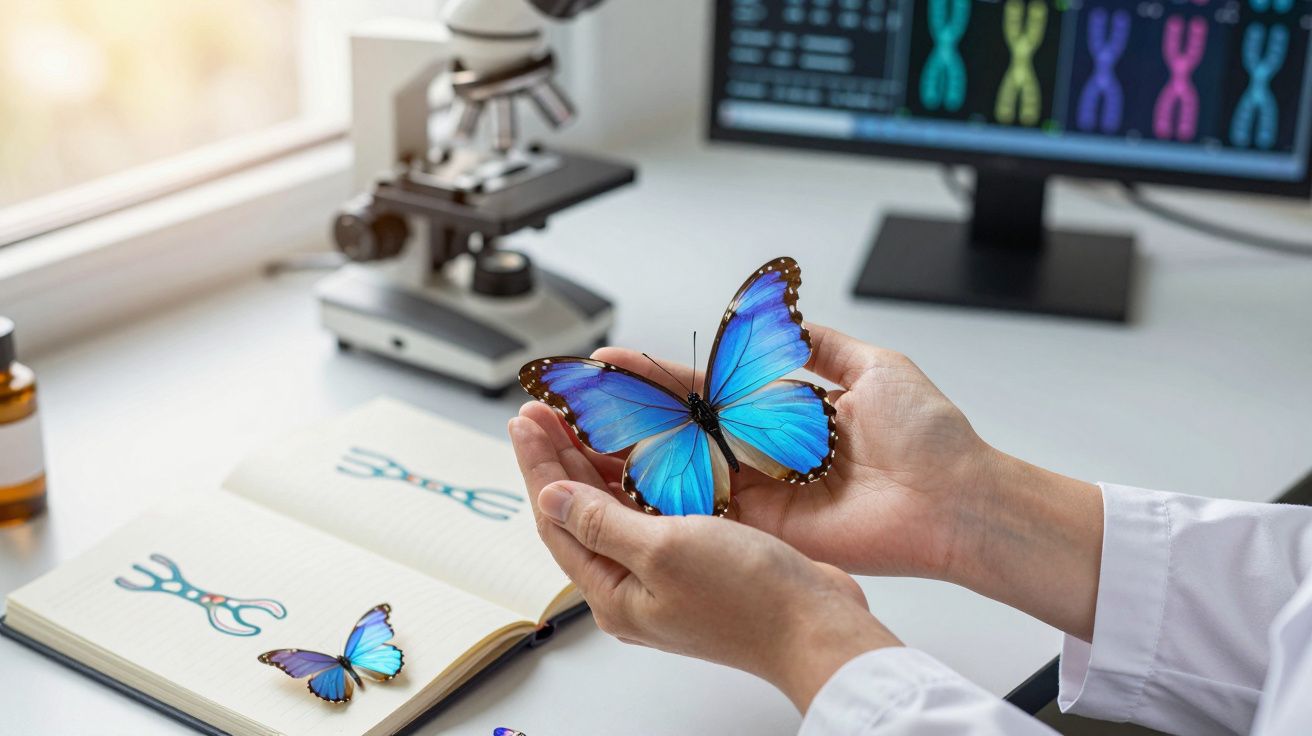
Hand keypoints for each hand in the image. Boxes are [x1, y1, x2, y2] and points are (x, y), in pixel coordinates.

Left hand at [509, 408, 900, 710]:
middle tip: (542, 408)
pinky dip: (640, 477)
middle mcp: (634, 585)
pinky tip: (638, 449)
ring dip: (596, 462)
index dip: (538, 465)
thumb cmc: (747, 597)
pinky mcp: (700, 559)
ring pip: (616, 508)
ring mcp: (667, 573)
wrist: (818, 627)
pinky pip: (655, 511)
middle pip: (581, 512)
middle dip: (558, 457)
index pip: (557, 519)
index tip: (524, 419)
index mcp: (614, 593)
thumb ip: (602, 522)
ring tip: (578, 418)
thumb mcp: (663, 550)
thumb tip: (548, 498)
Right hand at [582, 323, 1104, 639]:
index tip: (611, 361)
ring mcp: (762, 491)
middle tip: (572, 398)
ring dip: (628, 451)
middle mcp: (765, 450)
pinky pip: (706, 507)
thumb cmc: (930, 437)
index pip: (706, 385)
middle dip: (626, 411)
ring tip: (575, 432)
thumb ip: (819, 345)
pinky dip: (660, 494)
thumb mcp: (875, 366)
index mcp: (785, 410)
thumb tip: (781, 317)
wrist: (957, 500)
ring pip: (682, 465)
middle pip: (681, 426)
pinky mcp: (767, 526)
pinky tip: (614, 475)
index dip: (657, 374)